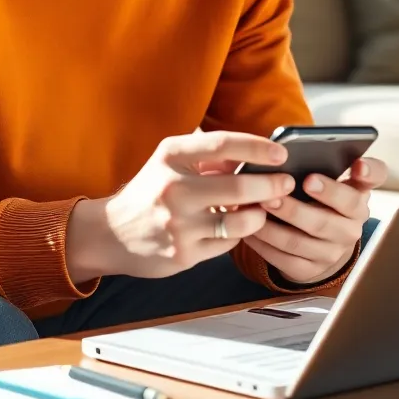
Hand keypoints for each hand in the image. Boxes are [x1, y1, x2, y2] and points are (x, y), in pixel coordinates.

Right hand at [65, 131, 296, 282]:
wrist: (111, 233)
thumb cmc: (151, 191)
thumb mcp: (171, 162)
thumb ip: (208, 156)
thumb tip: (253, 154)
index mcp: (171, 156)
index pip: (222, 145)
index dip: (257, 148)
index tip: (280, 154)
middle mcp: (174, 188)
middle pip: (239, 187)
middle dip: (271, 185)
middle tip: (287, 183)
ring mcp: (178, 224)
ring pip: (239, 221)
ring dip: (259, 215)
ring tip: (264, 209)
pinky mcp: (182, 254)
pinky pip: (227, 244)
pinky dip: (238, 234)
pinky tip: (237, 227)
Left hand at [242, 157, 388, 285]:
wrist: (324, 242)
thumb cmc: (323, 199)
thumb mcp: (333, 180)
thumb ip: (327, 161)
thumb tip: (295, 148)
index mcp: (358, 198)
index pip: (370, 182)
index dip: (365, 173)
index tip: (353, 165)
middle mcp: (350, 228)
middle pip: (324, 221)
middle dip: (296, 208)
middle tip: (274, 193)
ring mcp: (330, 253)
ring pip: (298, 242)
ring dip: (273, 226)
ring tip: (255, 208)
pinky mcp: (308, 270)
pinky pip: (282, 259)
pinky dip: (263, 244)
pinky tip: (248, 228)